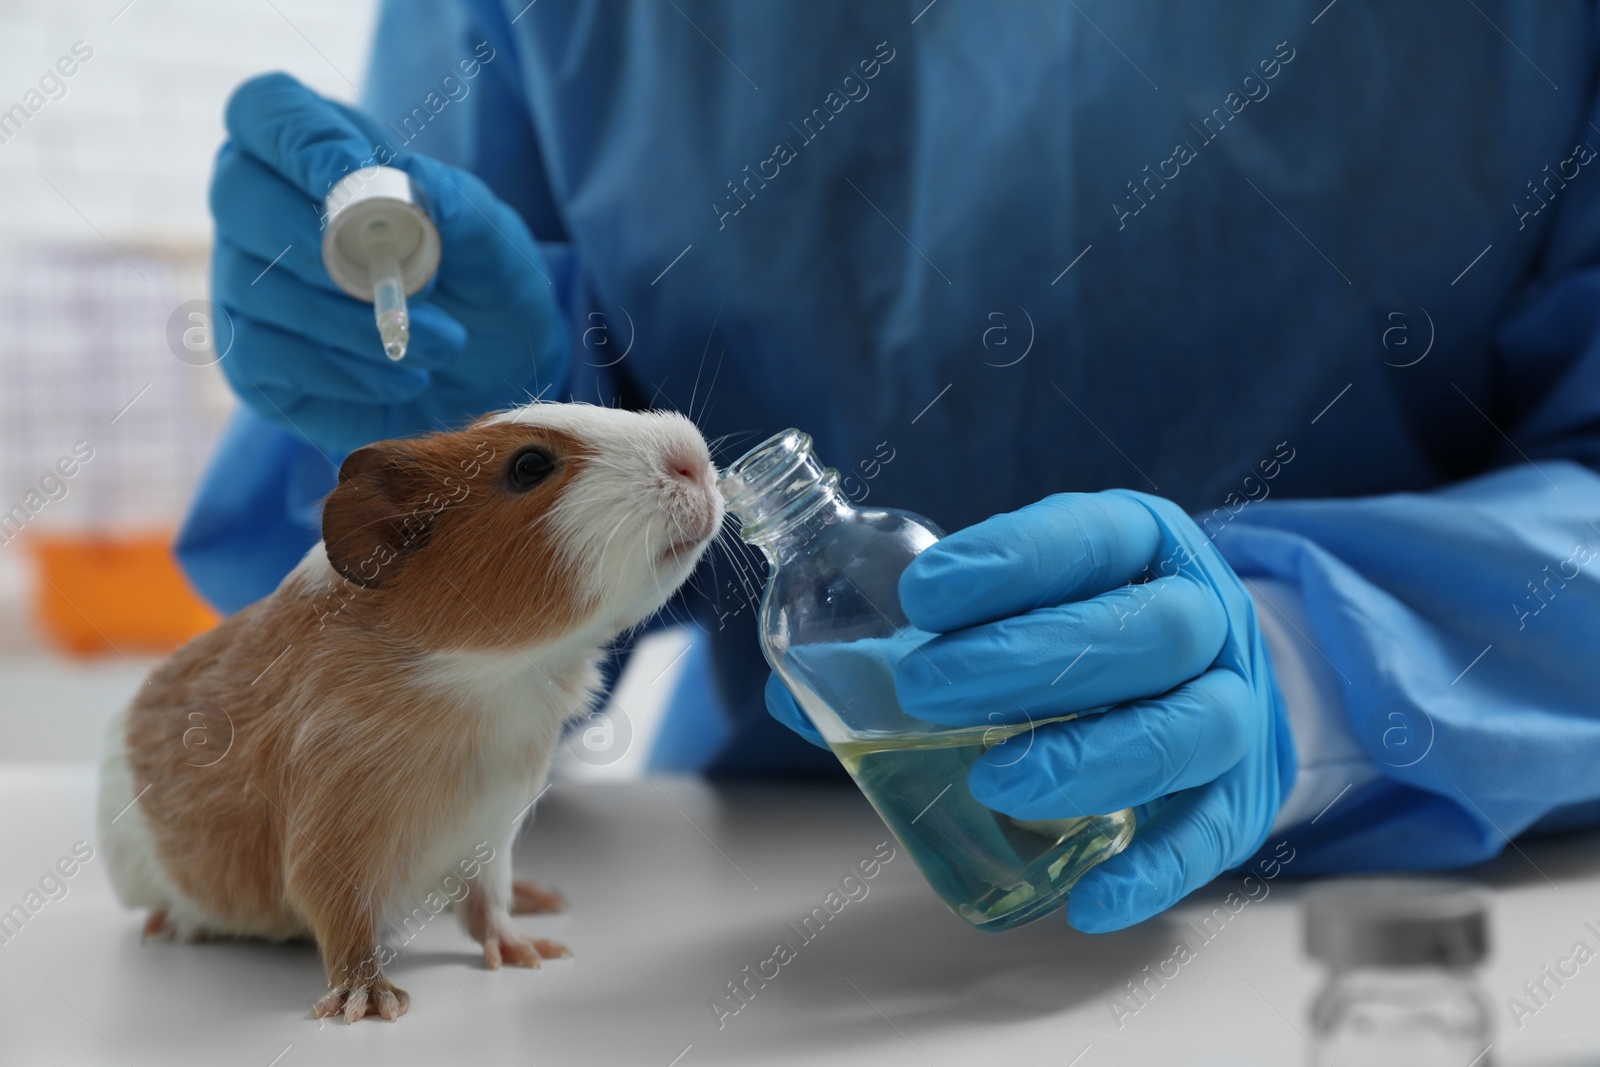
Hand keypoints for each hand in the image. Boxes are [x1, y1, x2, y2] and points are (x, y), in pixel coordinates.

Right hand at [210, 73, 566, 455]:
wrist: (489, 372)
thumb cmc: (480, 285)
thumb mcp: (492, 241)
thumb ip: (455, 204)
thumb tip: (410, 179)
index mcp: (313, 152)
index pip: (265, 111)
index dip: (297, 137)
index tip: (352, 175)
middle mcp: (260, 210)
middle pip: (238, 196)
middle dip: (318, 242)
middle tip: (401, 279)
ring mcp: (245, 286)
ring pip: (257, 289)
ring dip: (357, 324)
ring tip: (444, 342)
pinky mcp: (252, 361)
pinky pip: (265, 358)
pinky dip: (344, 371)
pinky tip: (404, 377)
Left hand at [764, 491, 1295, 932]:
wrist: (1214, 676)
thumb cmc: (1088, 635)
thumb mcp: (1026, 607)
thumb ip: (924, 640)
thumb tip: (800, 692)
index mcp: (1141, 547)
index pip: (1088, 538)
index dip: (1012, 561)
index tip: (923, 593)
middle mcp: (1203, 618)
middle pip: (1144, 631)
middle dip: (1030, 659)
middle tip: (926, 688)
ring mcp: (1233, 706)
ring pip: (1186, 727)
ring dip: (1088, 757)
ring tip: (994, 781)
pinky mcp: (1243, 794)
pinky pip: (1211, 834)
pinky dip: (1151, 869)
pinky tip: (1087, 898)